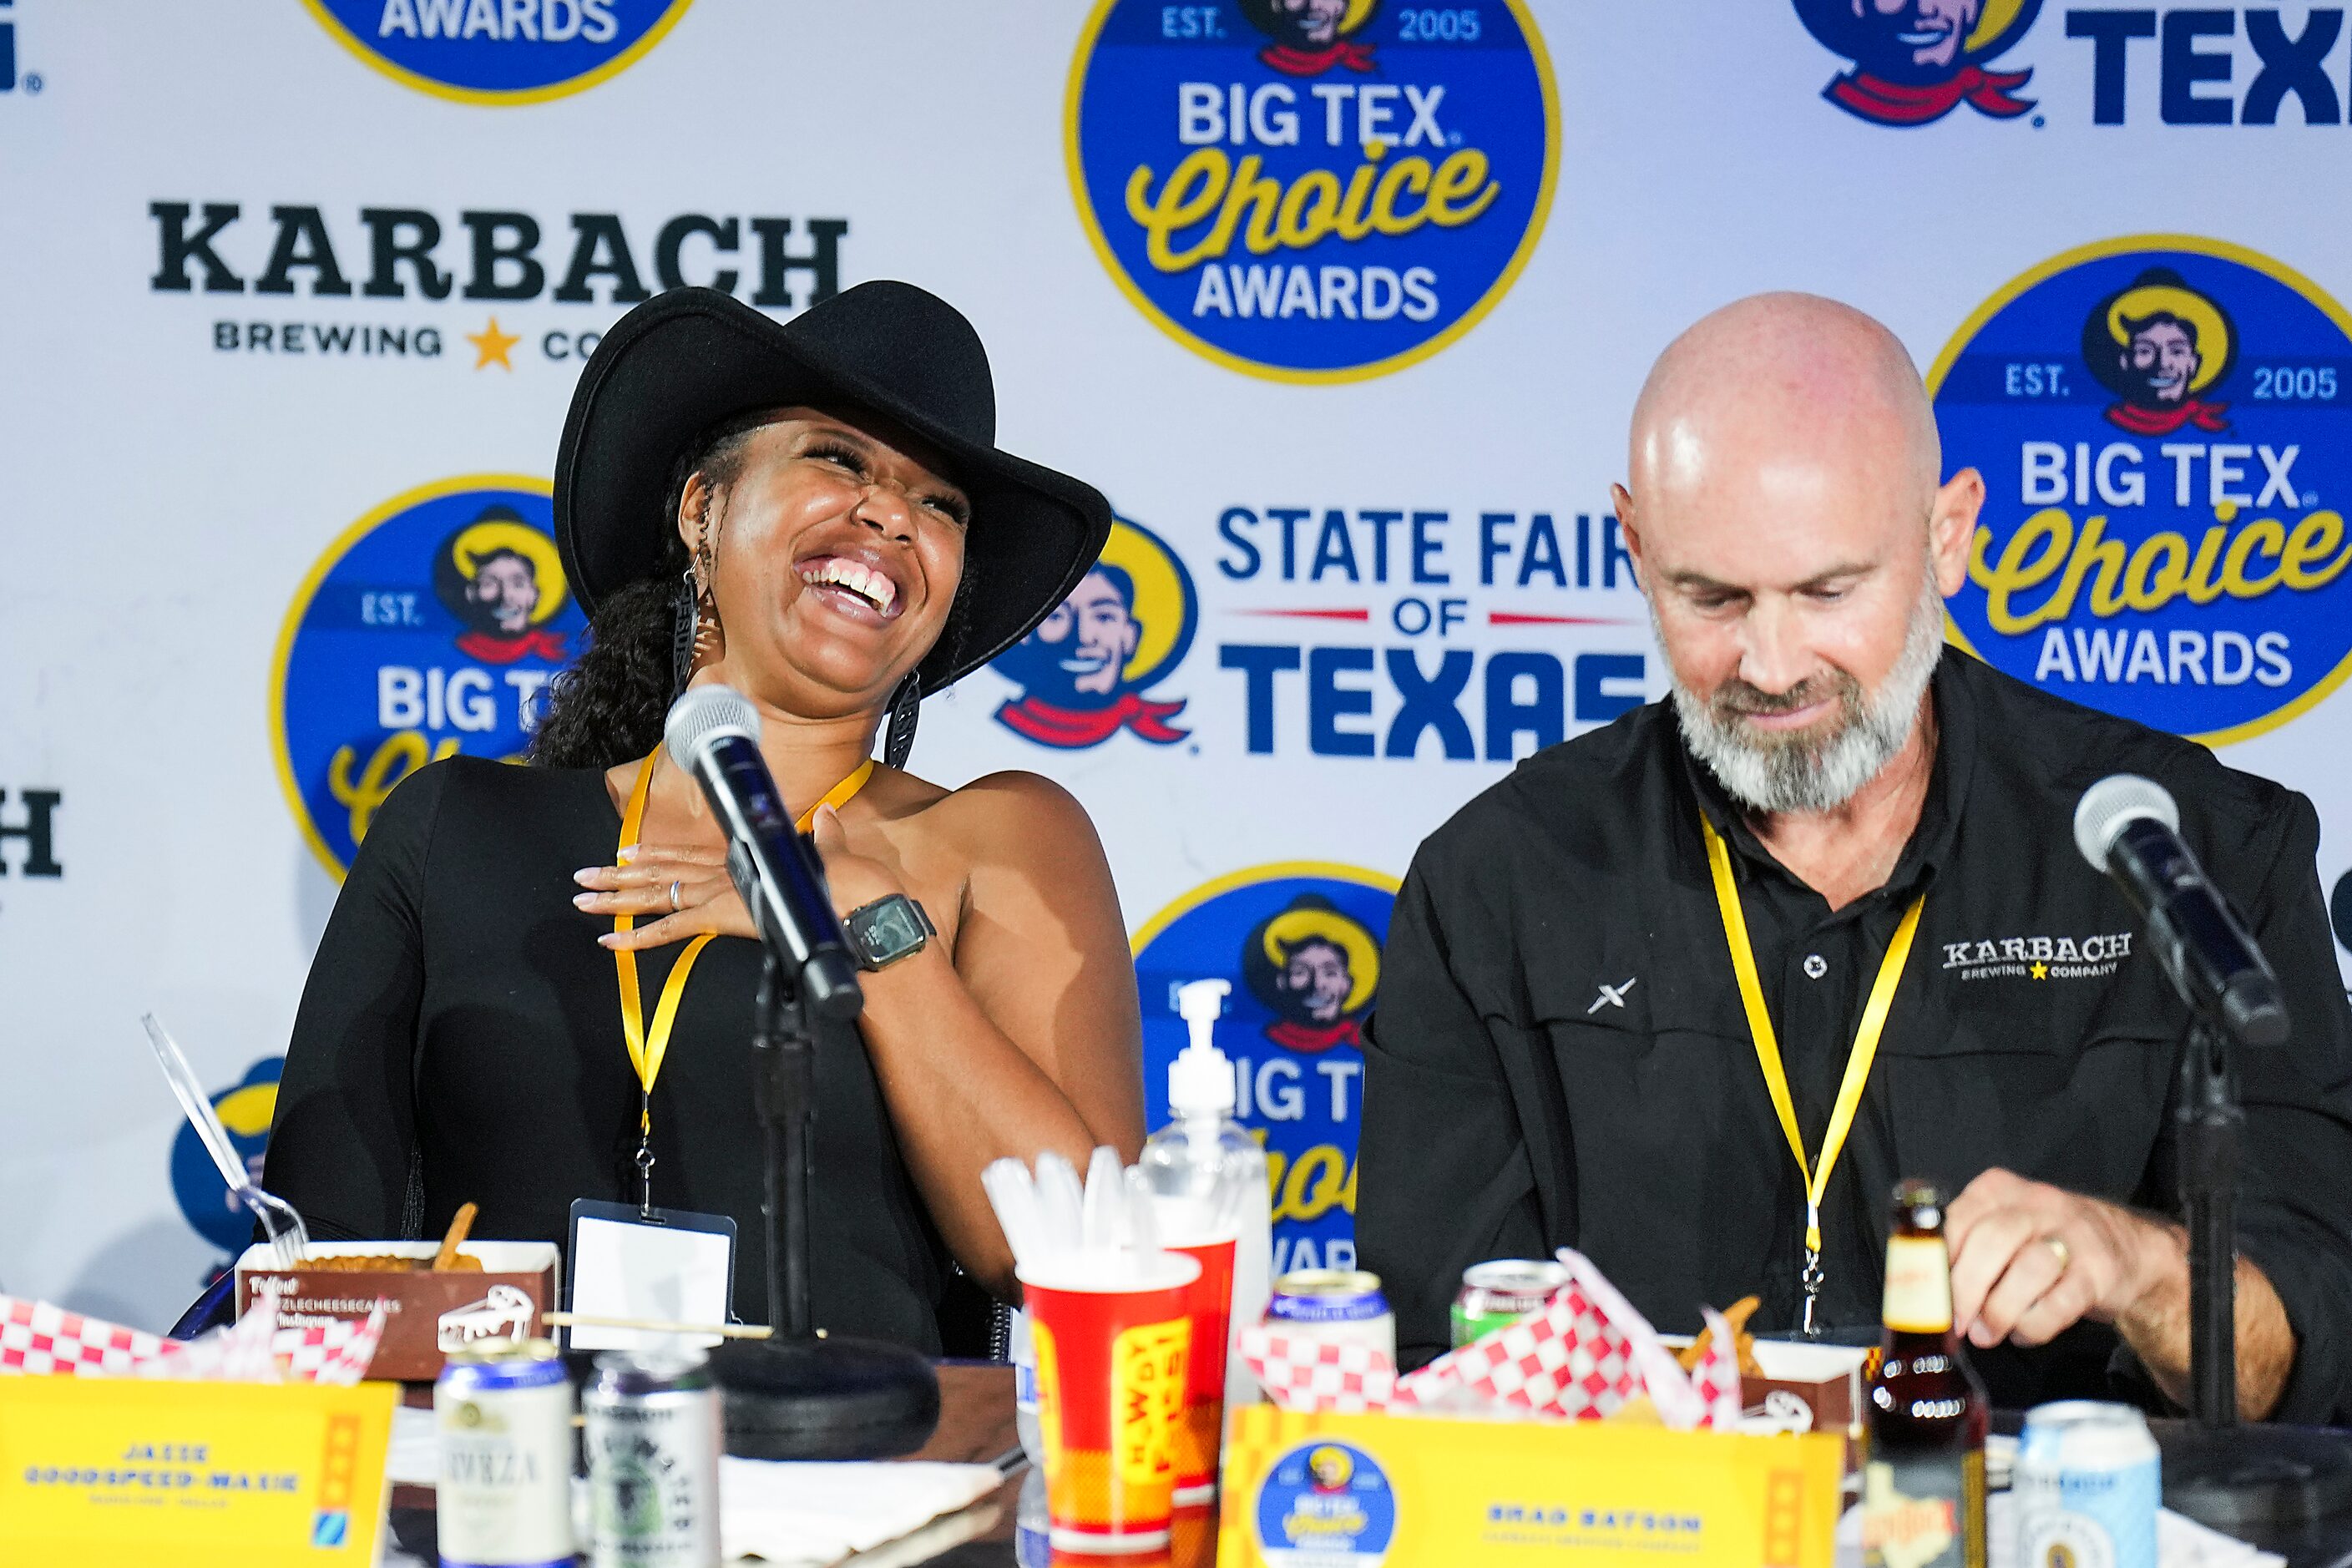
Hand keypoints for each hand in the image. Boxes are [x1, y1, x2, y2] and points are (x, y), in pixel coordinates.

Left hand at [573, 806, 905, 951]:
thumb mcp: (833, 858)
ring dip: (615, 899)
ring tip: (581, 899)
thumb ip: (826, 840)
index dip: (656, 853)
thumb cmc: (850, 886)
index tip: (627, 851)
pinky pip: (670, 930)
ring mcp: (720, 893)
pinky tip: (608, 945)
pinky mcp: (720, 916)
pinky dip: (637, 939)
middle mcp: (725, 873)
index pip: (690, 854)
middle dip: (619, 875)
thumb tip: (828, 821)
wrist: (857, 899)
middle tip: (582, 877)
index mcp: (747, 859)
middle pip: (661, 873)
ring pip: (656, 895)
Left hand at [1945, 1168, 2167, 1348]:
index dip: (1939, 1262)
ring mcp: (2074, 1236)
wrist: (2126, 1250)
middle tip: (1956, 1323)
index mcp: (2000, 1190)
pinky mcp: (2100, 1272)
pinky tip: (2024, 1332)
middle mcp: (2038, 1205)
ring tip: (1987, 1333)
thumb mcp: (2002, 1226)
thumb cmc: (2045, 1242)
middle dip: (1966, 1289)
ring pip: (2030, 1269)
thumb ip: (1964, 1247)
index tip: (1928, 1296)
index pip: (1959, 1218)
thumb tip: (1922, 1290)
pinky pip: (2061, 1302)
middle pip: (1992, 1241)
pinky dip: (2035, 1325)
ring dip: (2001, 1310)